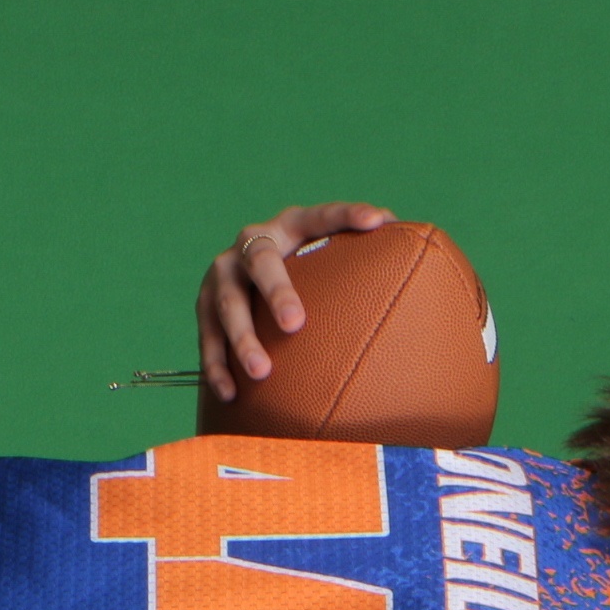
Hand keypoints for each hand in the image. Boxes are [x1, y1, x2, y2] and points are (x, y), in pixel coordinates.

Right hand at [197, 202, 391, 398]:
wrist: (248, 277)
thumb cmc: (306, 269)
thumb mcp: (328, 252)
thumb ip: (360, 242)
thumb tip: (404, 233)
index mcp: (289, 225)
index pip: (321, 217)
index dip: (349, 215)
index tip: (378, 223)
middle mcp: (249, 244)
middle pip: (260, 261)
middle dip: (276, 291)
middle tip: (295, 324)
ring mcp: (222, 276)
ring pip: (227, 305)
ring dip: (242, 338)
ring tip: (262, 371)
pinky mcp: (205, 307)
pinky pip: (207, 337)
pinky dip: (217, 366)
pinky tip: (230, 394)